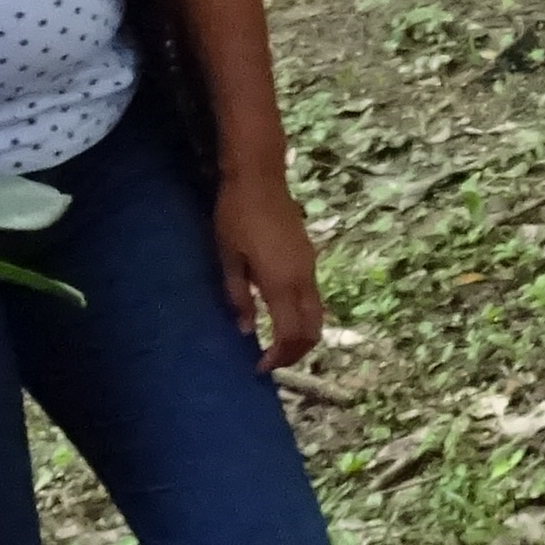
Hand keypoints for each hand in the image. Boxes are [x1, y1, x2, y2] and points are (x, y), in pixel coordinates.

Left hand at [215, 178, 324, 370]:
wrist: (259, 177)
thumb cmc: (236, 214)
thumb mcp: (228, 257)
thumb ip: (238, 296)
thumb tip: (246, 330)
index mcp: (281, 283)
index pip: (290, 335)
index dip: (278, 357)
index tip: (260, 367)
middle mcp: (303, 279)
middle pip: (313, 330)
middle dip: (296, 353)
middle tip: (273, 362)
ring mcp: (309, 267)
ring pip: (317, 314)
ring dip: (301, 335)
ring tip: (277, 344)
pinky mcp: (308, 257)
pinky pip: (312, 297)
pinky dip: (301, 316)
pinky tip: (279, 314)